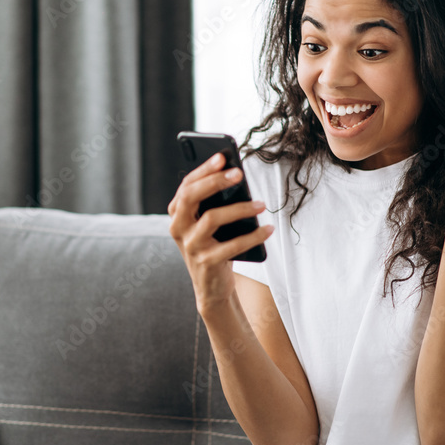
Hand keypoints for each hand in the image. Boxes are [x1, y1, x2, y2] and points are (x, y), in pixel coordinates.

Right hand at [167, 152, 273, 313]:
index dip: (204, 170)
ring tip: (261, 204)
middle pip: (191, 197)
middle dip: (215, 181)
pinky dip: (252, 236)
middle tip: (239, 174)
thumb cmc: (214, 245)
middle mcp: (178, 228)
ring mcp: (191, 246)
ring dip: (239, 208)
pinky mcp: (206, 263)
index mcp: (177, 214)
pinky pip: (231, 246)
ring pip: (212, 219)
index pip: (187, 185)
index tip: (223, 157)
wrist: (211, 287)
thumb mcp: (208, 223)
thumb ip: (214, 202)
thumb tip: (236, 177)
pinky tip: (267, 229)